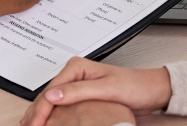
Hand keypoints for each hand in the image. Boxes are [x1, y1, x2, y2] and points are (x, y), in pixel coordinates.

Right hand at [20, 57, 172, 125]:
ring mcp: (76, 85)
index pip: (51, 91)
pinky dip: (51, 116)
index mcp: (76, 67)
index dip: (41, 110)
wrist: (150, 91)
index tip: (35, 124)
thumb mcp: (106, 88)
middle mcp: (74, 74)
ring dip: (40, 115)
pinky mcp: (81, 95)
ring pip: (51, 101)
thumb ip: (78, 91)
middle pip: (47, 96)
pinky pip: (60, 106)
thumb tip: (53, 95)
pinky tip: (45, 124)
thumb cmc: (133, 86)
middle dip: (36, 114)